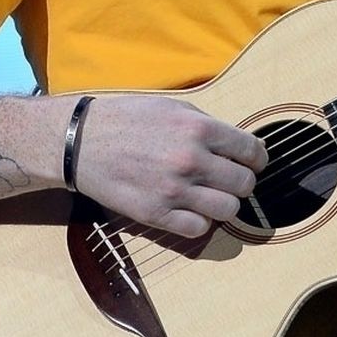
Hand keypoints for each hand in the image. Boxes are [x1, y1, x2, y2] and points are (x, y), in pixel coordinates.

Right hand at [71, 94, 268, 238]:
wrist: (80, 140)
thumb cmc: (127, 119)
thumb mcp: (174, 108)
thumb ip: (208, 127)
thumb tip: (237, 145)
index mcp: (199, 129)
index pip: (253, 152)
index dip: (256, 159)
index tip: (251, 163)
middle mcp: (191, 160)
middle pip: (245, 184)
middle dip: (241, 182)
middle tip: (228, 179)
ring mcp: (174, 190)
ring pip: (228, 210)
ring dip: (223, 204)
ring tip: (209, 195)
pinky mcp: (155, 214)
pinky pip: (199, 229)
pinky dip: (200, 221)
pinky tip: (190, 209)